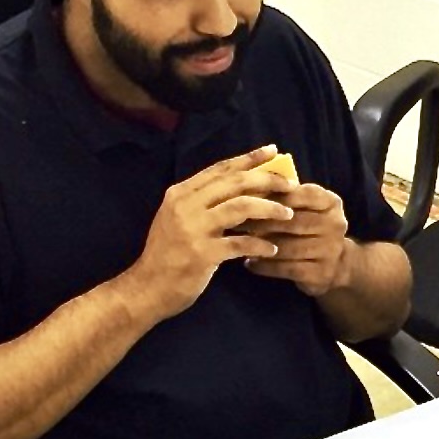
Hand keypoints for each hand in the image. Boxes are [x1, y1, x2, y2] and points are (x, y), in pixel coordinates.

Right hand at [122, 146, 294, 320]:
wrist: (147, 288)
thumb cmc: (168, 254)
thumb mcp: (179, 218)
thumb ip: (203, 202)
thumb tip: (241, 187)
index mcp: (180, 193)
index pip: (220, 168)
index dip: (248, 158)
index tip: (272, 150)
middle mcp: (185, 205)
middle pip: (235, 183)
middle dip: (267, 180)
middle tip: (291, 185)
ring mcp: (193, 229)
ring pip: (241, 207)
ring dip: (269, 209)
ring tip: (288, 214)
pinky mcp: (202, 253)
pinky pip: (240, 243)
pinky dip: (260, 244)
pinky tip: (272, 249)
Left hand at [242, 183, 349, 296]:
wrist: (335, 265)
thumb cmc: (309, 228)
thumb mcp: (306, 208)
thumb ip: (286, 195)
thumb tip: (250, 187)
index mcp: (331, 203)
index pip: (304, 194)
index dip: (277, 195)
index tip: (250, 196)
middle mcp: (336, 225)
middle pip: (294, 222)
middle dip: (262, 221)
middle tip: (237, 221)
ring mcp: (330, 251)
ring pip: (288, 247)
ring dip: (261, 245)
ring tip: (240, 242)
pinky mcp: (320, 273)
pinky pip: (287, 268)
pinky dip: (265, 266)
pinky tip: (250, 263)